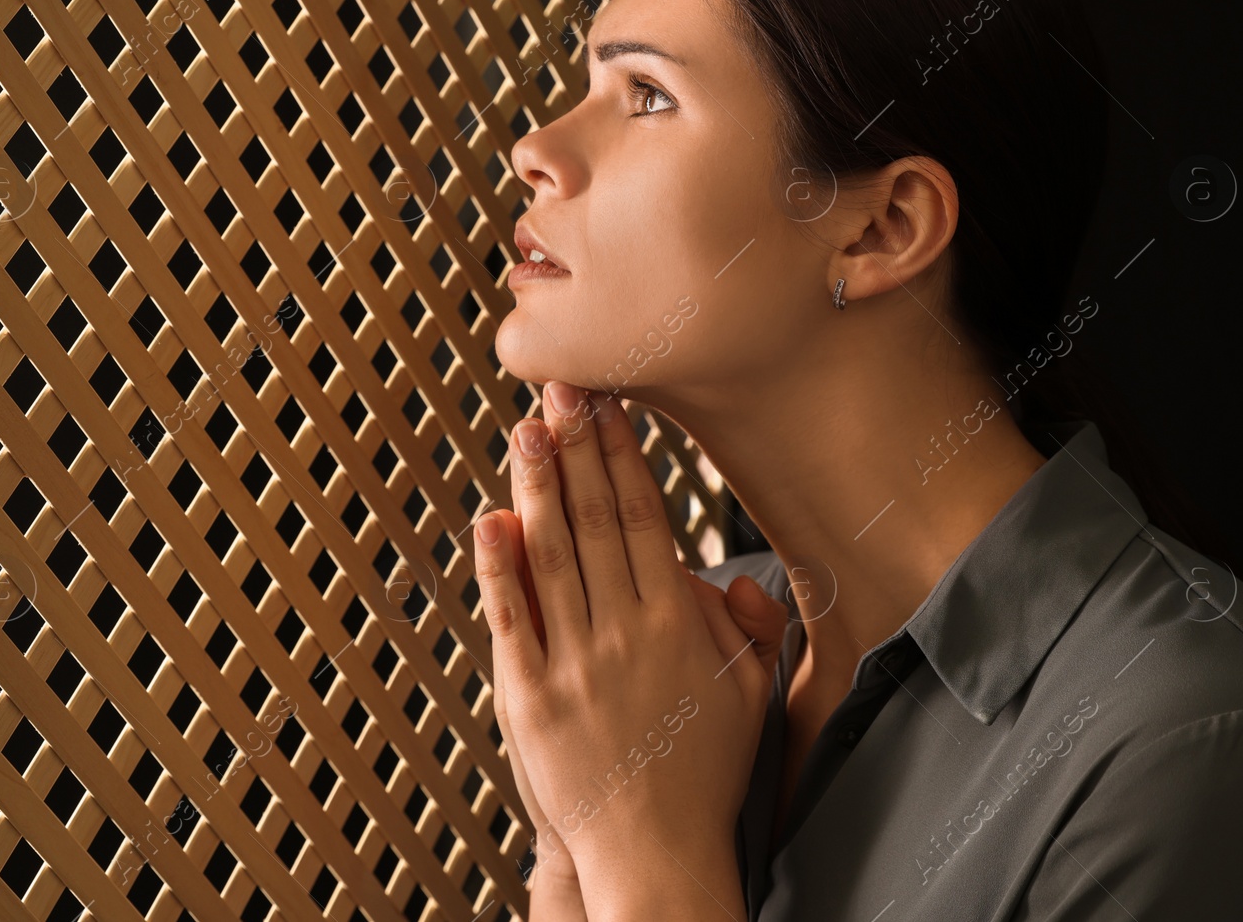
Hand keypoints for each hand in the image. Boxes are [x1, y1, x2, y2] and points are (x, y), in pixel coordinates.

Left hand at [473, 381, 788, 888]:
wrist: (655, 853)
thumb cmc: (703, 773)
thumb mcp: (750, 698)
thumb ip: (751, 630)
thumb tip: (731, 578)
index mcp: (677, 625)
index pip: (645, 518)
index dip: (623, 457)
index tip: (609, 407)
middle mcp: (625, 633)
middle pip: (597, 520)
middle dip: (578, 448)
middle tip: (562, 389)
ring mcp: (574, 664)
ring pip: (552, 555)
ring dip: (538, 486)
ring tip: (527, 430)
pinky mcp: (530, 697)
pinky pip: (511, 619)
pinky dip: (498, 567)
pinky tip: (491, 518)